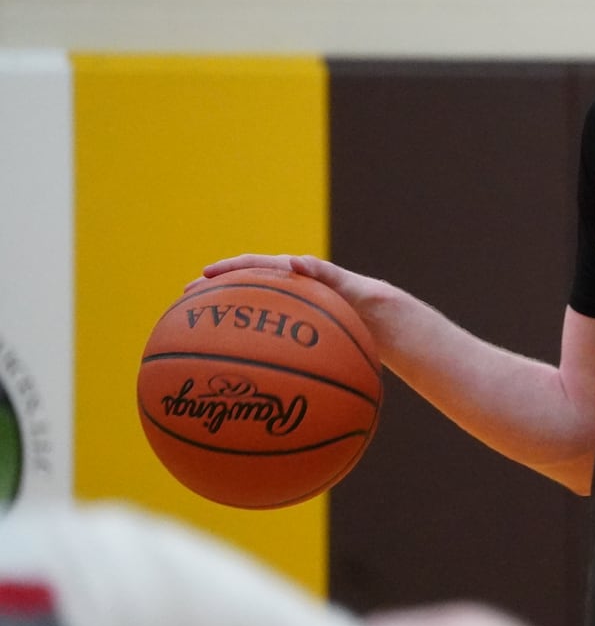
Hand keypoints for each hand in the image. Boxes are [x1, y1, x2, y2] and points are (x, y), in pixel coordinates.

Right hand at [192, 253, 391, 353]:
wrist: (379, 319)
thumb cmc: (363, 298)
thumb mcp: (345, 283)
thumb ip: (322, 271)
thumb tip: (295, 261)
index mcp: (292, 274)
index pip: (254, 266)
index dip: (228, 269)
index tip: (204, 275)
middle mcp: (285, 292)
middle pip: (243, 288)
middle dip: (213, 291)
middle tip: (184, 298)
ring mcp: (287, 314)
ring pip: (249, 313)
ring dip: (224, 317)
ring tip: (195, 328)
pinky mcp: (292, 331)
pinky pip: (264, 336)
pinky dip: (247, 345)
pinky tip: (233, 363)